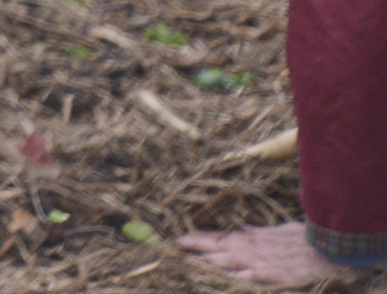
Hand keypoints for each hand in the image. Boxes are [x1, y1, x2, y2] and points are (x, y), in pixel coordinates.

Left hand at [176, 223, 347, 283]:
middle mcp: (254, 249)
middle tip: (175, 246)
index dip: (200, 238)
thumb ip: (260, 232)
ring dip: (211, 261)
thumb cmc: (307, 240)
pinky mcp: (277, 275)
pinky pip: (255, 276)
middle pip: (220, 248)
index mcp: (254, 238)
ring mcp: (264, 262)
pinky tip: (229, 277)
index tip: (179, 239)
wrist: (330, 248)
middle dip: (197, 247)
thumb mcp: (281, 231)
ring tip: (190, 262)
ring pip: (231, 261)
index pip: (221, 238)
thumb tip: (243, 228)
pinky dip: (241, 276)